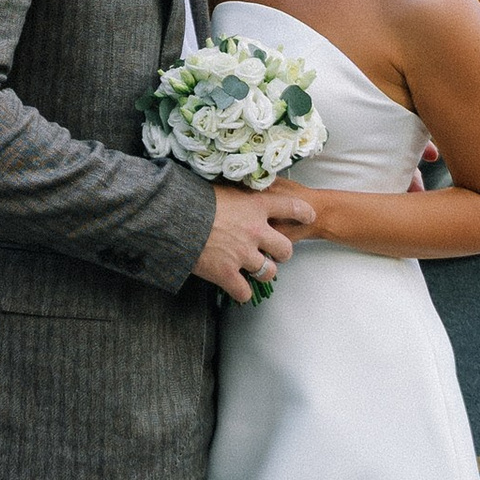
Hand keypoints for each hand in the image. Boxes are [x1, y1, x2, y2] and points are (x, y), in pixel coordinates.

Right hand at [194, 181, 315, 303]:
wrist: (171, 217)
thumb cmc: (191, 197)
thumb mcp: (222, 187)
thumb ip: (238, 194)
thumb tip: (238, 192)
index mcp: (256, 205)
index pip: (292, 207)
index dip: (303, 213)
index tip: (308, 216)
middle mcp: (255, 231)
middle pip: (286, 249)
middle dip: (282, 253)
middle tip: (272, 252)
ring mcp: (242, 255)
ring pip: (269, 272)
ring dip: (263, 272)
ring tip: (254, 269)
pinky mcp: (226, 274)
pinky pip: (245, 292)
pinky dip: (241, 292)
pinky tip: (236, 287)